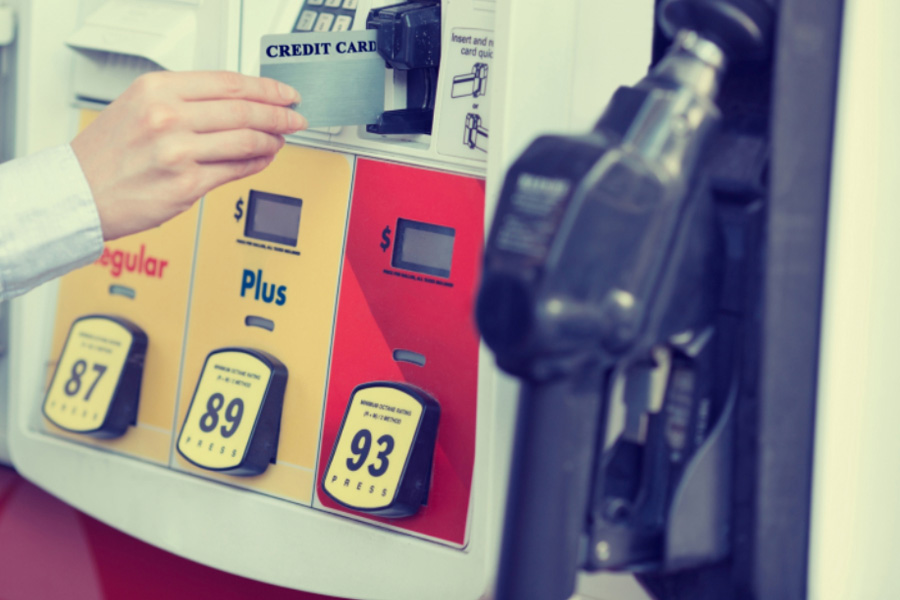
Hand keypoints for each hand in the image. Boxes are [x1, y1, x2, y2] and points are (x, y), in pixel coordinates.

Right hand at [71, 71, 306, 239]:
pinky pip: (235, 170)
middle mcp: (167, 117)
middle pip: (244, 110)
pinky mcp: (186, 186)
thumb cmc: (107, 153)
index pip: (229, 83)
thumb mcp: (138, 105)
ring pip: (246, 140)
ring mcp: (178, 153)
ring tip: (281, 139)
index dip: (266, 88)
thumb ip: (186, 100)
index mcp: (157, 90)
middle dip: (279, 114)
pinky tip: (264, 158)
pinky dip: (257, 163)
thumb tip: (237, 101)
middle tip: (295, 117)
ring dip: (272, 140)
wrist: (78, 193)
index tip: (285, 93)